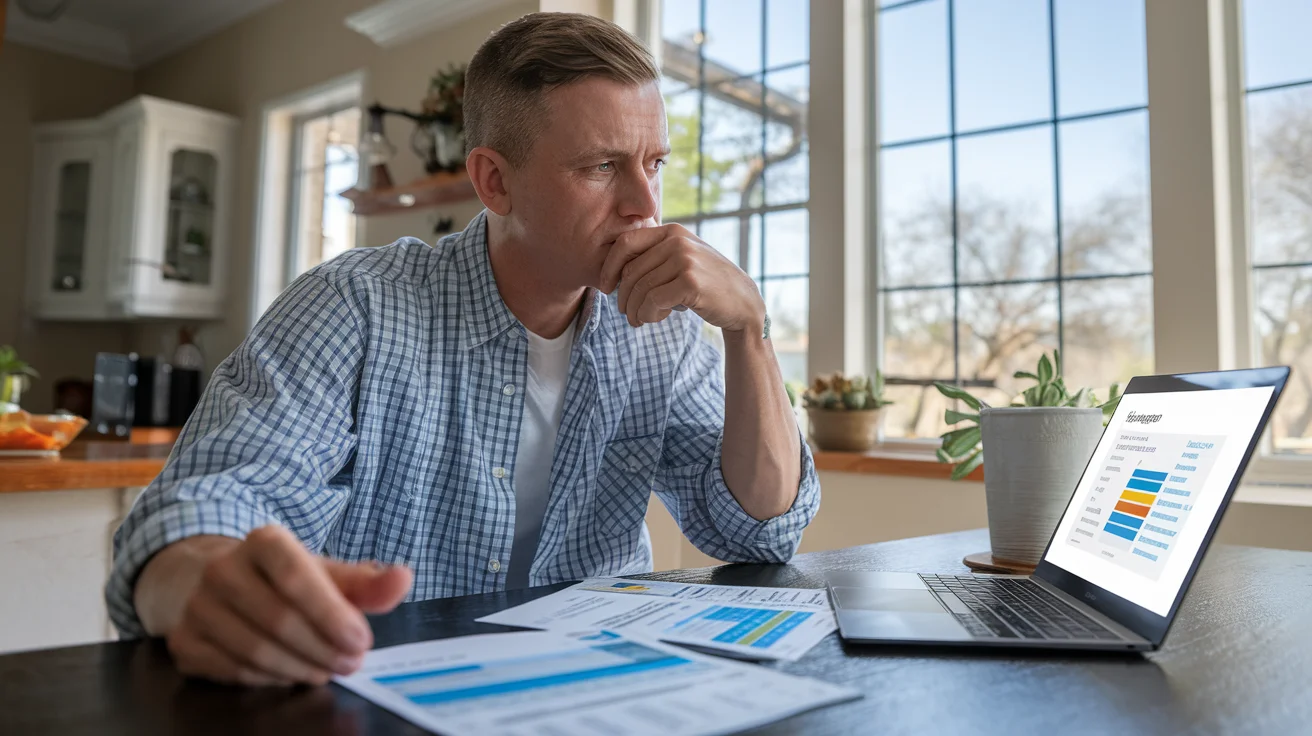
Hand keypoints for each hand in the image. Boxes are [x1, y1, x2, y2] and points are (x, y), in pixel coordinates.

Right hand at [164, 526, 411, 686]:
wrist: (218, 583)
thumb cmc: (284, 580)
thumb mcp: (326, 574)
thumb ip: (366, 583)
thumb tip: (403, 579)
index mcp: (263, 542)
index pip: (297, 576)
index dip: (332, 614)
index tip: (362, 640)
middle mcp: (222, 569)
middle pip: (279, 620)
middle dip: (323, 649)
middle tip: (352, 663)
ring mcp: (197, 607)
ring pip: (255, 651)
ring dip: (300, 668)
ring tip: (327, 669)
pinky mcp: (184, 642)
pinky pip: (234, 671)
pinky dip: (271, 678)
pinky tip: (292, 672)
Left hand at [599, 224, 764, 333]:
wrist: (743, 303)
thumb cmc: (706, 285)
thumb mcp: (681, 262)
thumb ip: (654, 258)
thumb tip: (612, 273)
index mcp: (672, 231)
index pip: (625, 243)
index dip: (609, 267)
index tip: (607, 288)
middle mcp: (677, 240)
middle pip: (631, 271)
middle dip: (624, 298)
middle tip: (628, 314)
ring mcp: (685, 259)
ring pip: (640, 288)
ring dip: (636, 310)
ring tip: (641, 320)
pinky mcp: (690, 282)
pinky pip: (653, 301)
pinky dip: (649, 314)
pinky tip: (658, 318)